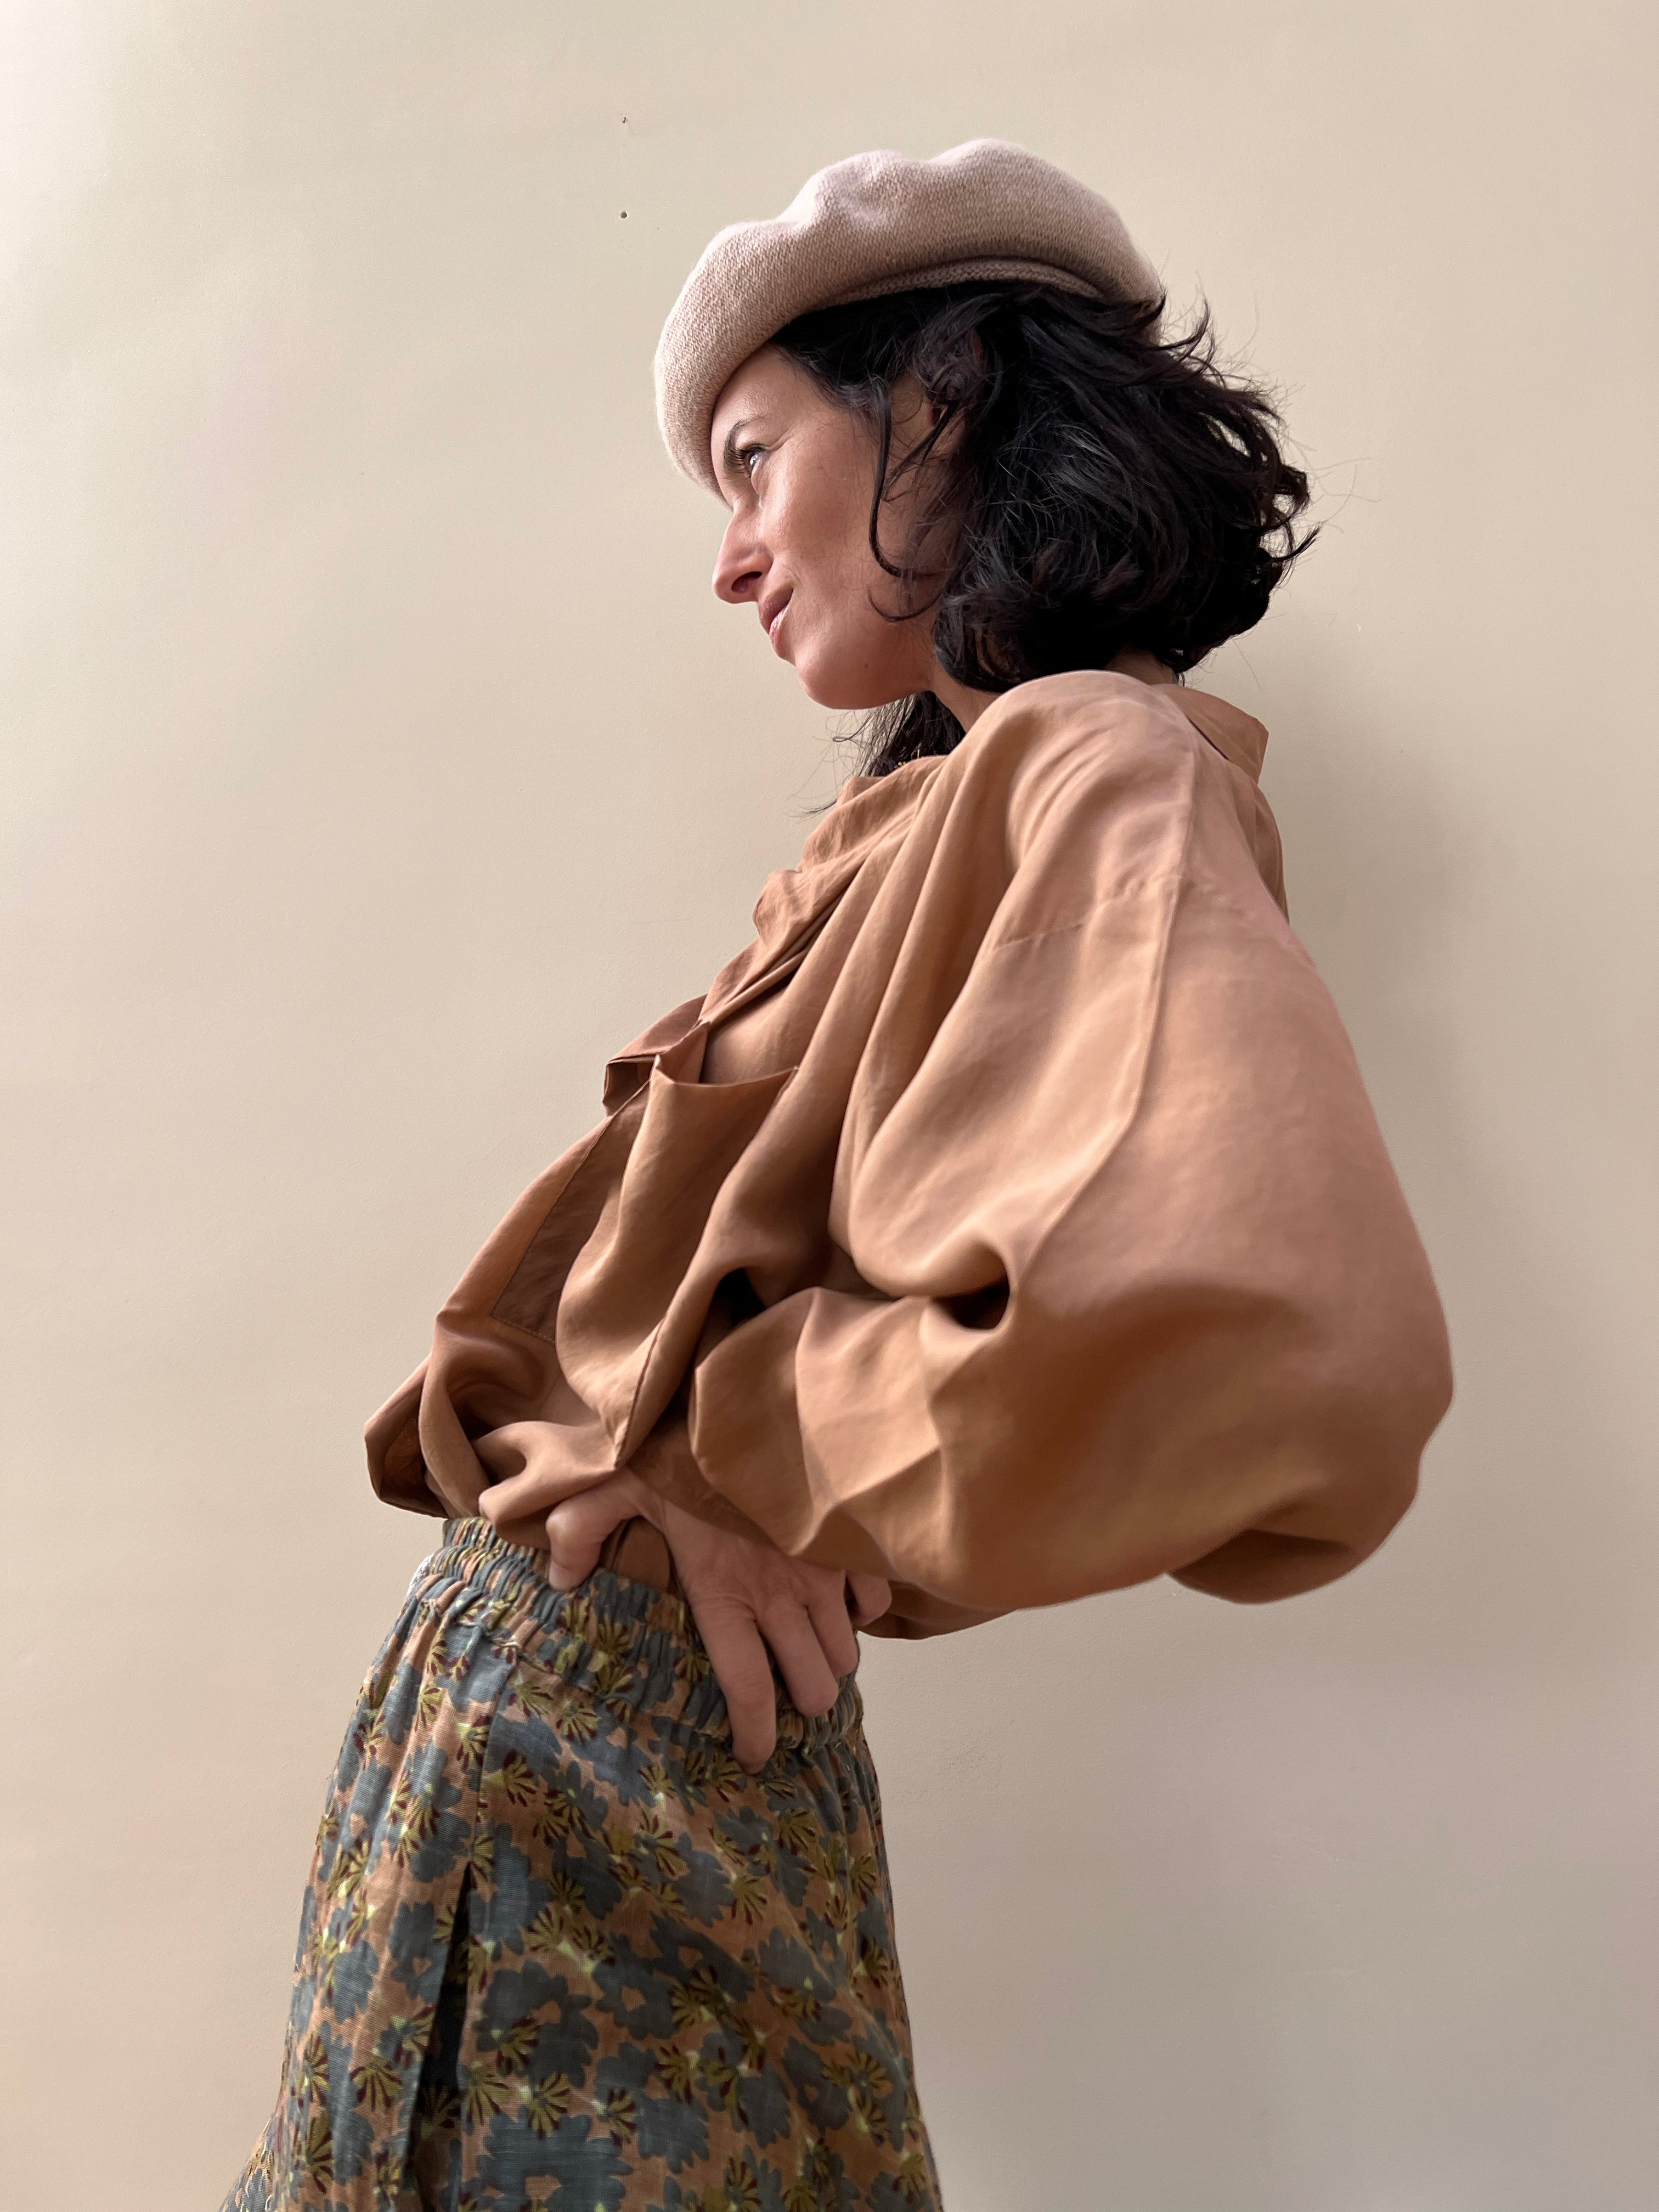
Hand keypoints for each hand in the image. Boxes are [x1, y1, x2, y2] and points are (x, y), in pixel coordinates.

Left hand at [541, 1472, 890, 1771]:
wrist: (747, 1400)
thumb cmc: (681, 1447)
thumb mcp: (615, 1485)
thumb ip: (580, 1532)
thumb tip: (559, 1581)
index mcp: (723, 1595)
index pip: (749, 1691)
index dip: (757, 1737)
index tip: (755, 1757)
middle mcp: (780, 1596)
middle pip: (813, 1686)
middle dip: (802, 1702)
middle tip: (783, 1694)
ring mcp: (821, 1572)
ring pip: (844, 1652)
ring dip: (828, 1660)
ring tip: (805, 1653)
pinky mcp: (847, 1545)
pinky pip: (872, 1603)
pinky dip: (858, 1613)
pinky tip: (835, 1606)